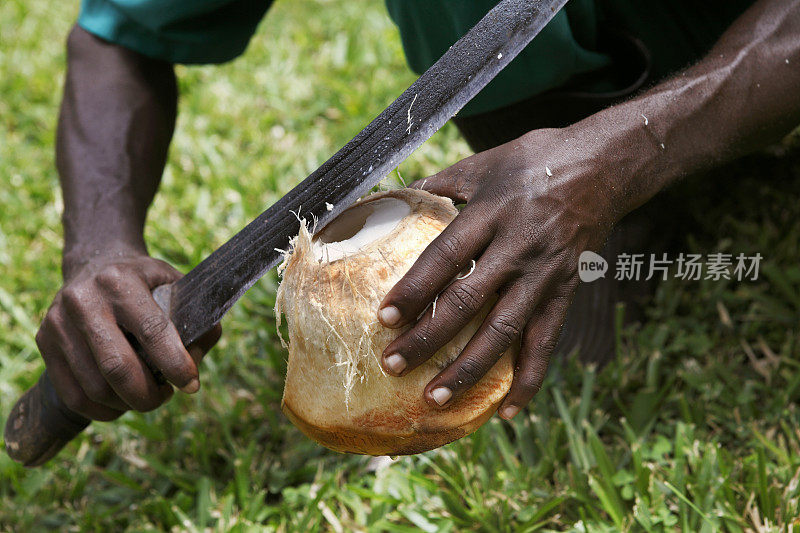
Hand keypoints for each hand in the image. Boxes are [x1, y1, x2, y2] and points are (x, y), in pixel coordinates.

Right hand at [36, 250, 220, 420]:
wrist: (96, 261)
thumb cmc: (146, 281)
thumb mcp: (176, 286)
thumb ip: (195, 322)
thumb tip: (194, 363)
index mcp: (121, 281)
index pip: (152, 330)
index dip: (175, 364)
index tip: (191, 384)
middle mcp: (84, 300)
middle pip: (117, 367)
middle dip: (148, 395)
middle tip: (166, 396)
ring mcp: (58, 321)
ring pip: (95, 388)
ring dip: (127, 404)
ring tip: (146, 396)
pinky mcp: (43, 340)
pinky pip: (73, 395)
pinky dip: (102, 410)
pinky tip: (121, 403)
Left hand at [378, 128, 623, 418]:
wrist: (605, 166)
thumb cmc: (537, 160)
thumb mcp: (484, 163)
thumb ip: (440, 184)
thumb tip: (392, 196)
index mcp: (491, 213)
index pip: (445, 257)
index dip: (415, 289)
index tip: (384, 317)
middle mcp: (517, 248)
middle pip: (467, 302)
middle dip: (428, 338)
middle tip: (393, 366)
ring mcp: (543, 274)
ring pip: (504, 331)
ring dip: (469, 369)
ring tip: (436, 398)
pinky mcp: (565, 291)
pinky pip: (546, 341)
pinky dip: (528, 379)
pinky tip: (508, 411)